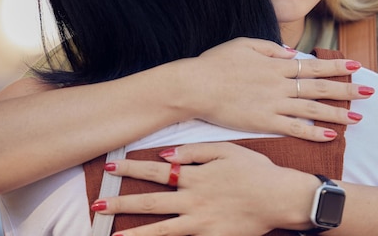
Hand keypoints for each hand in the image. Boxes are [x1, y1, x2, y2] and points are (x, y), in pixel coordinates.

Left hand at [92, 142, 319, 235]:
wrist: (280, 197)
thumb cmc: (255, 170)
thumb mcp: (227, 150)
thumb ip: (195, 151)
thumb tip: (165, 155)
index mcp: (195, 177)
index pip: (156, 172)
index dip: (131, 169)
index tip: (110, 168)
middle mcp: (193, 201)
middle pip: (150, 202)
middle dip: (121, 203)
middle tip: (97, 205)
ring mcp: (201, 223)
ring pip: (161, 230)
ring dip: (135, 232)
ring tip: (112, 235)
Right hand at [178, 38, 370, 141]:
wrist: (196, 85)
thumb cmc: (216, 63)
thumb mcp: (244, 44)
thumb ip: (270, 48)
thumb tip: (292, 54)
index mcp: (276, 64)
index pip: (313, 65)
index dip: (336, 66)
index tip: (355, 66)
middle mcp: (280, 83)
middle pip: (320, 86)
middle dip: (347, 89)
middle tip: (369, 92)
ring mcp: (274, 103)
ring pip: (313, 109)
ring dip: (337, 113)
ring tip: (358, 117)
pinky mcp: (265, 122)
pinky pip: (295, 128)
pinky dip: (313, 132)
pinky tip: (330, 136)